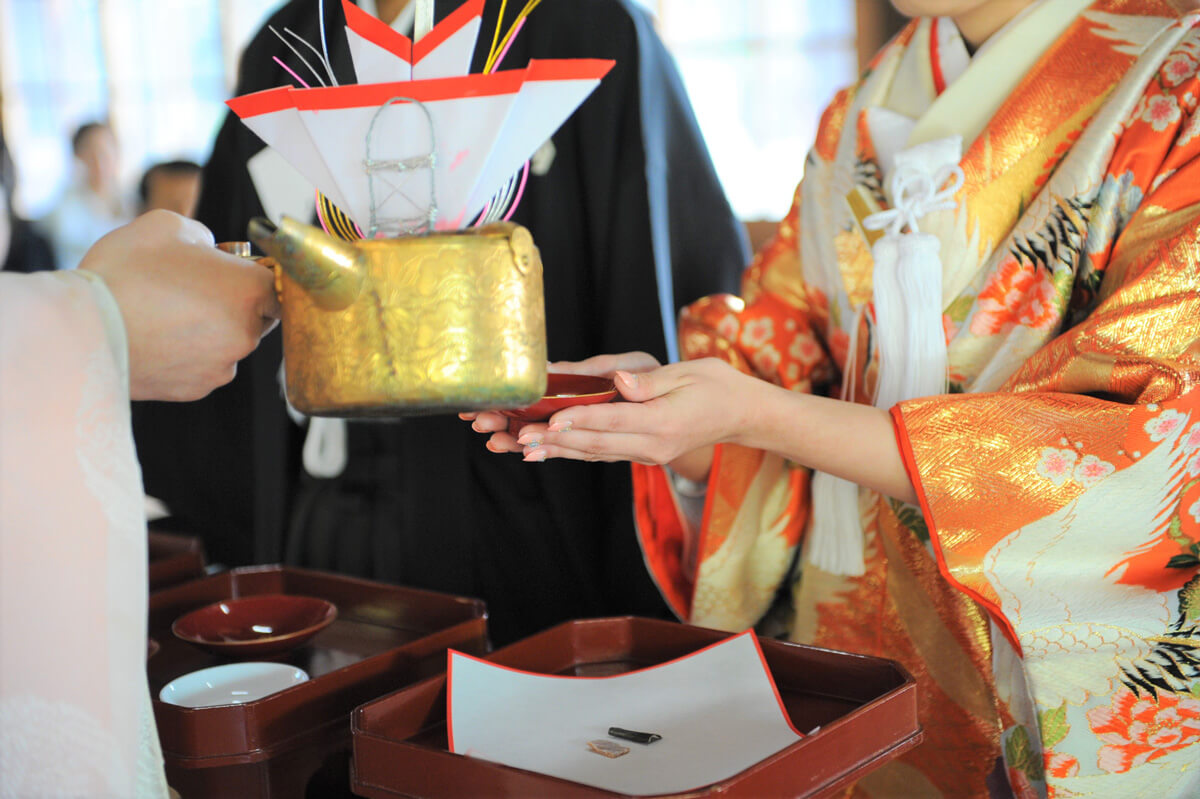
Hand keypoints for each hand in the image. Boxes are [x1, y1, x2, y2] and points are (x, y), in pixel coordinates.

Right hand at [79, 210, 280, 400]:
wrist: (86, 329)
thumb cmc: (127, 271)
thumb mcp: (169, 226)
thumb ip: (204, 237)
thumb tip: (211, 250)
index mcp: (251, 291)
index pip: (279, 284)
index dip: (256, 275)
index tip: (234, 271)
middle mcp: (247, 334)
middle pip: (257, 316)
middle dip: (234, 303)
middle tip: (192, 288)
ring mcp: (223, 366)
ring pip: (228, 343)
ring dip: (210, 330)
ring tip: (166, 313)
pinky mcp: (197, 389)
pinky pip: (203, 366)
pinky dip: (189, 354)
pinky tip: (158, 337)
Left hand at [501, 358, 763, 476]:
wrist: (741, 415)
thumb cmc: (717, 385)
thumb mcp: (690, 373)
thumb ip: (651, 380)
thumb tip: (619, 381)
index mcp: (664, 421)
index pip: (614, 421)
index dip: (580, 420)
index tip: (550, 419)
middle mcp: (652, 444)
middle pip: (595, 444)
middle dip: (553, 440)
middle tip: (518, 436)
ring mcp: (646, 454)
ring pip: (592, 453)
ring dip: (553, 450)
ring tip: (518, 447)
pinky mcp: (640, 453)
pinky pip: (600, 454)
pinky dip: (569, 452)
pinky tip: (541, 451)